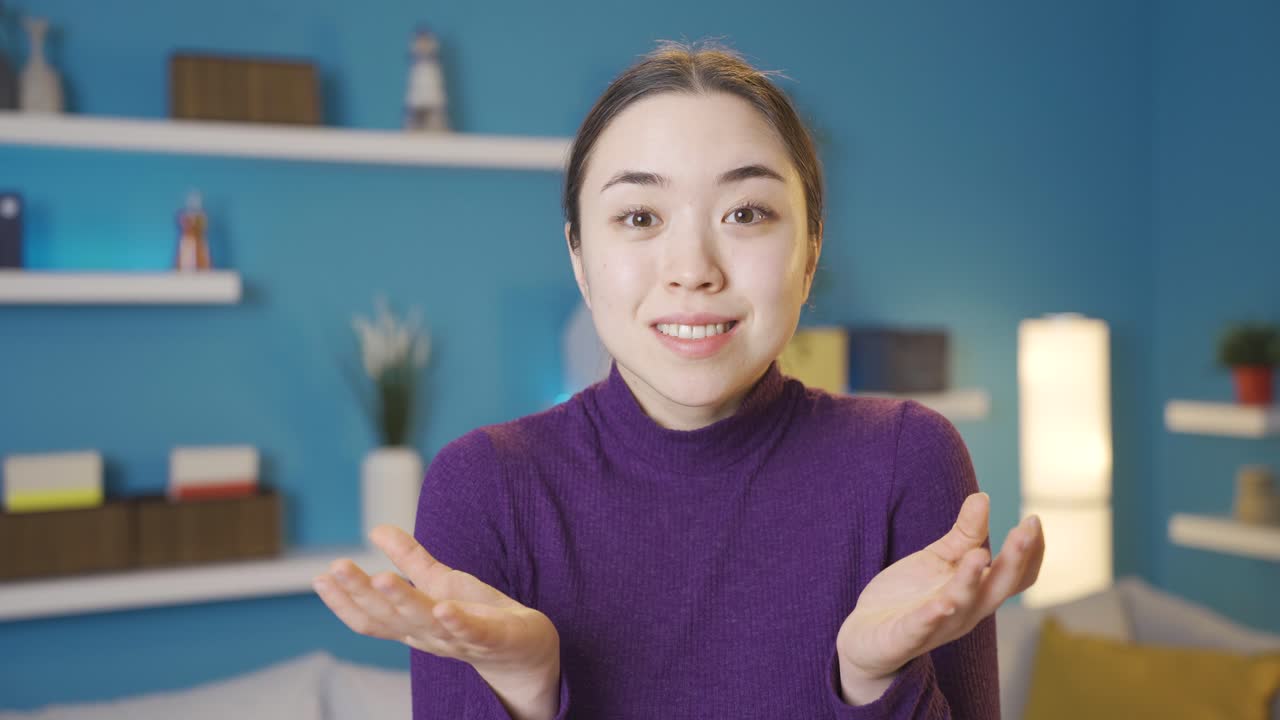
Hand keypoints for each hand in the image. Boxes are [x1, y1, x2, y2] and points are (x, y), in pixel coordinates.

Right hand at [312, 525, 560, 718]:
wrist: (527, 650)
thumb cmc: (477, 616)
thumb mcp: (440, 582)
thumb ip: (410, 558)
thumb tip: (375, 529)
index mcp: (414, 624)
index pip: (372, 617)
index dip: (345, 599)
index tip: (320, 576)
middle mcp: (430, 635)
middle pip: (389, 617)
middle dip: (360, 594)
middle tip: (336, 568)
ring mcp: (460, 639)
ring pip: (426, 622)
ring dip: (402, 601)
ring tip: (381, 577)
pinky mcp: (493, 639)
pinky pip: (473, 633)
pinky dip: (457, 622)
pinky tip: (444, 607)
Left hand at [835, 493, 1043, 699]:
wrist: (867, 634)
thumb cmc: (910, 595)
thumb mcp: (939, 558)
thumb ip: (964, 534)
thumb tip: (983, 496)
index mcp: (978, 592)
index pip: (1016, 577)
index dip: (1030, 552)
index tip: (1034, 520)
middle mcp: (966, 611)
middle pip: (999, 587)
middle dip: (1015, 559)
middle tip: (1026, 529)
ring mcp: (937, 626)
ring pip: (962, 604)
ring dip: (971, 580)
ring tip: (979, 555)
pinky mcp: (905, 636)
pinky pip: (921, 627)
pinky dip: (932, 616)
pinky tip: (941, 603)